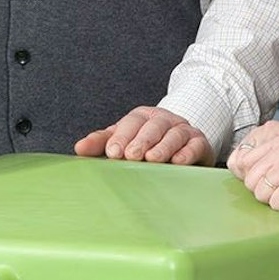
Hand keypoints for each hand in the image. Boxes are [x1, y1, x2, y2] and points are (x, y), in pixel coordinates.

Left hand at [73, 106, 211, 165]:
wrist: (182, 143)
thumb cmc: (147, 144)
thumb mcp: (124, 140)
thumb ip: (102, 142)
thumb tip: (79, 148)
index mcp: (142, 117)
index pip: (131, 123)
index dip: (121, 136)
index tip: (113, 152)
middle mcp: (163, 120)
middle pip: (152, 126)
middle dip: (141, 141)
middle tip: (131, 156)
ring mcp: (183, 130)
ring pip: (174, 134)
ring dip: (163, 147)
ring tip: (153, 159)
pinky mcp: (200, 143)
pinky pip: (195, 145)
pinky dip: (187, 153)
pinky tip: (178, 162)